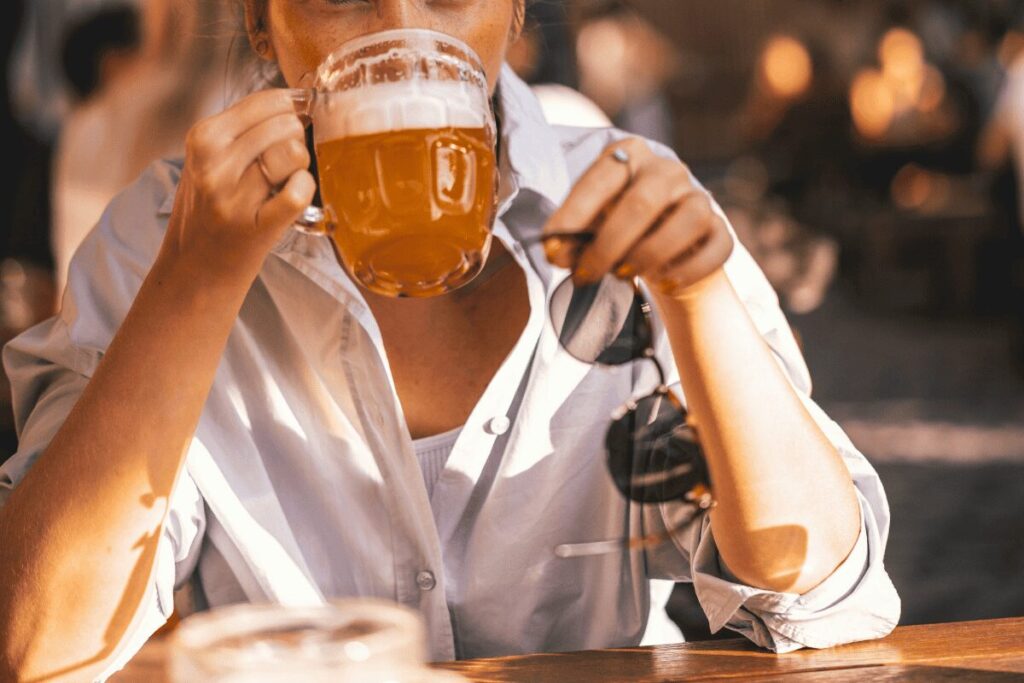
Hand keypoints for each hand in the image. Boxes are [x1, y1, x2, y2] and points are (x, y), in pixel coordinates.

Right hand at [161, 89, 315, 283]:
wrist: (196, 265)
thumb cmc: (210, 208)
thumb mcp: (209, 159)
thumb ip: (243, 129)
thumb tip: (295, 102)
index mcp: (204, 138)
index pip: (268, 101)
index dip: (290, 111)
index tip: (290, 126)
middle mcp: (214, 163)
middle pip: (285, 125)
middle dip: (295, 140)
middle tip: (282, 163)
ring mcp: (233, 197)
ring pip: (293, 154)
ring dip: (299, 166)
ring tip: (282, 180)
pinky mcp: (256, 226)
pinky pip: (298, 191)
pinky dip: (305, 189)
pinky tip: (293, 195)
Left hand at [542, 137, 732, 299]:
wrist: (664, 250)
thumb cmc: (618, 231)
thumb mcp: (589, 227)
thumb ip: (572, 238)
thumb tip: (558, 254)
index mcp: (629, 156)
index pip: (601, 179)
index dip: (574, 215)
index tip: (552, 250)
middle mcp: (667, 170)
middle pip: (643, 202)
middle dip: (608, 245)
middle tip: (586, 275)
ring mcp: (698, 198)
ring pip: (686, 221)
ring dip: (649, 256)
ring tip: (623, 275)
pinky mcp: (719, 230)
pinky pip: (716, 248)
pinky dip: (688, 271)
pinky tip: (664, 283)